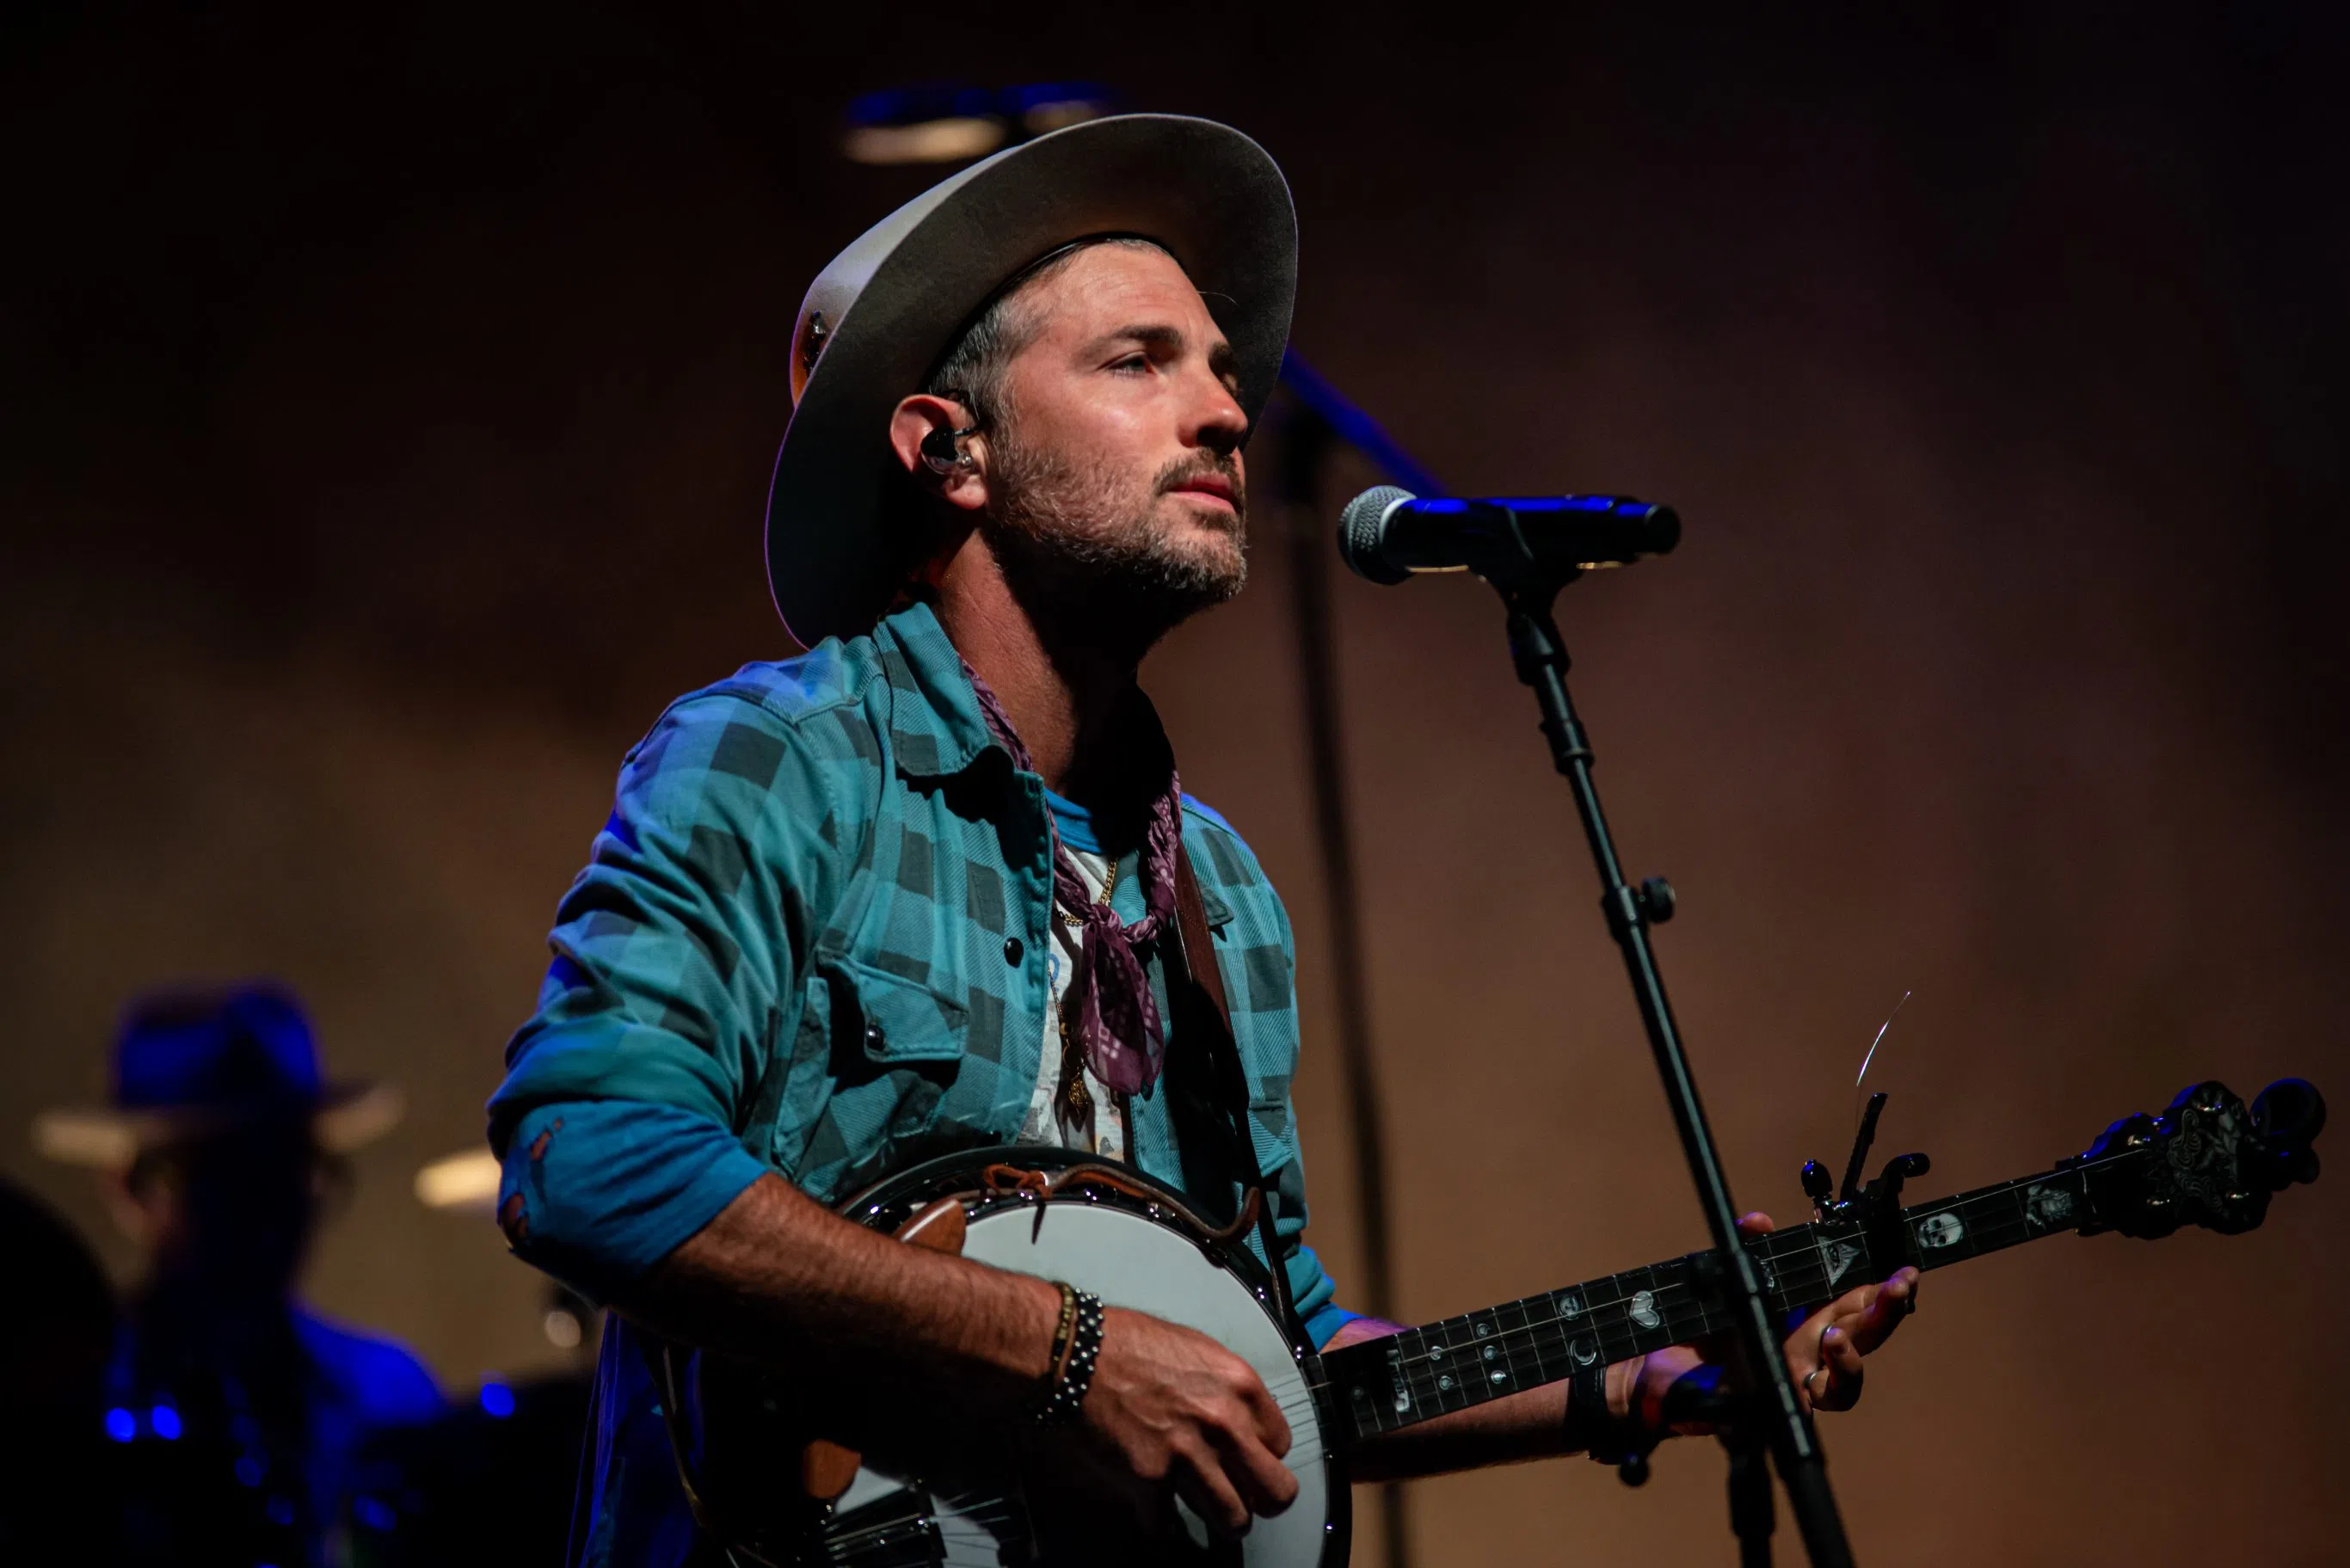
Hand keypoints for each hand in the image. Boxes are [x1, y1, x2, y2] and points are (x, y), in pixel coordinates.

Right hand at [1079, 1306, 1297, 1536]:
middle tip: (1246, 1499)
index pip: (1281, 1444)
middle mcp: (1224, 1423)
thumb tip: (1240, 1420)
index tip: (1249, 1460)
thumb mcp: (1198, 1350)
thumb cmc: (1129, 1343)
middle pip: (1276, 1492)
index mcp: (1240, 1386)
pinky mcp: (1150, 1481)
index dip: (1264, 1456)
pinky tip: (1158, 1518)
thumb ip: (1227, 1390)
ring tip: (1207, 1513)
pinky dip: (1163, 1531)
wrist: (1077, 1353)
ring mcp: (1188, 1456)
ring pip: (1234, 1520)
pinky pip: (1169, 1530)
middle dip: (1262, 1501)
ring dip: (1220, 1521)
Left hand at [1629, 1212, 1918, 1431]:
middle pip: (1862, 1341)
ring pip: (1842, 1388)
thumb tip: (1758, 1221)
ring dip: (1850, 1361)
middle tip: (1899, 1287)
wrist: (1653, 1374)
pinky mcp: (1766, 1415)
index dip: (1885, 1292)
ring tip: (1836, 1337)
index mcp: (1805, 1323)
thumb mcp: (1722, 1281)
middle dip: (1885, 1314)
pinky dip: (1798, 1395)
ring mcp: (1790, 1389)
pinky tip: (1801, 1377)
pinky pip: (1794, 1413)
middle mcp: (1806, 1358)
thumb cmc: (1698, 1330)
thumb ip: (1744, 1250)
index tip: (1904, 1273)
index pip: (1857, 1307)